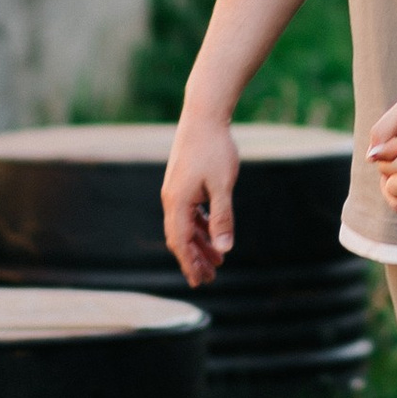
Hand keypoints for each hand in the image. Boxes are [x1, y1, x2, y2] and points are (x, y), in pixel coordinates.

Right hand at [162, 112, 237, 286]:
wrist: (203, 115)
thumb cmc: (215, 149)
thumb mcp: (223, 185)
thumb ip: (222, 218)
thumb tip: (224, 249)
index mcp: (177, 202)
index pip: (180, 242)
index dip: (190, 264)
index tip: (199, 282)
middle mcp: (171, 199)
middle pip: (180, 237)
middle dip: (194, 259)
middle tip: (208, 278)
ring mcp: (176, 190)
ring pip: (185, 225)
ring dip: (199, 243)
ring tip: (217, 259)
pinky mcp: (183, 183)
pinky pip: (189, 212)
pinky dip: (200, 226)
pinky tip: (213, 233)